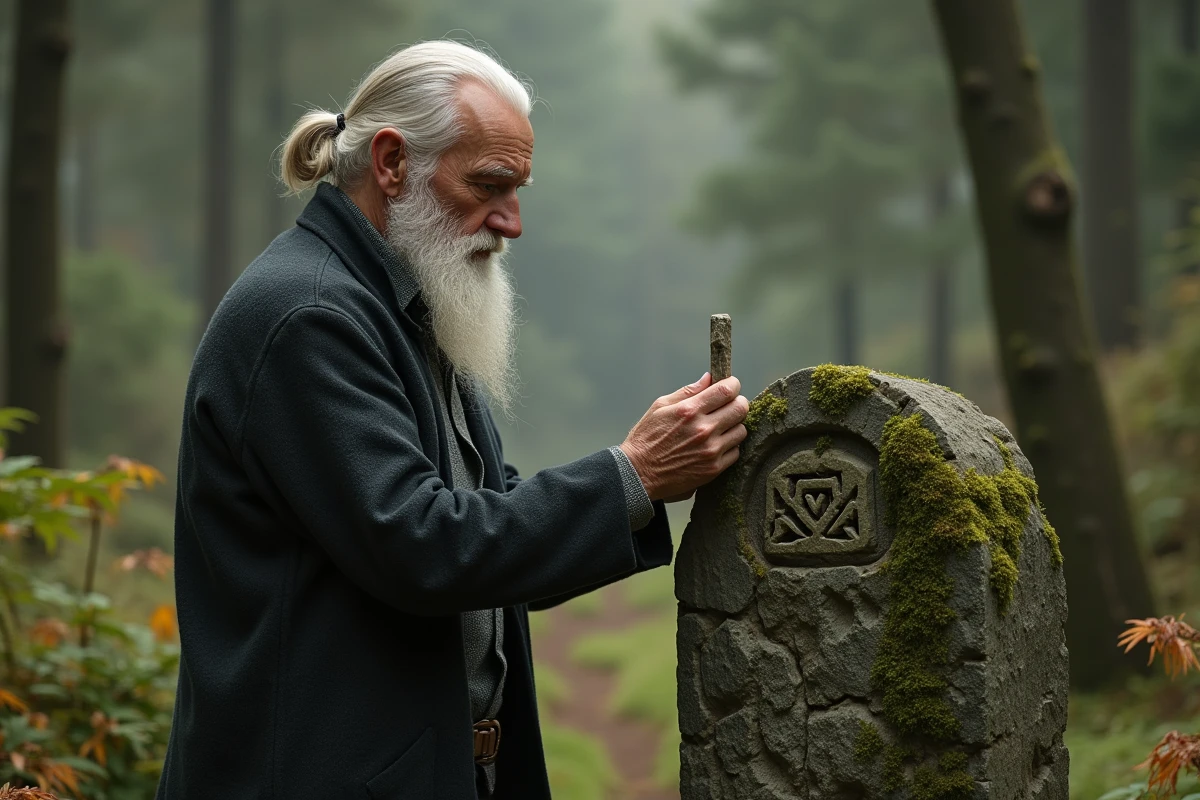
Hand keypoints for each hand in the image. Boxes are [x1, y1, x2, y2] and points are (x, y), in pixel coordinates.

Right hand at [619, 373, 748, 502]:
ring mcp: (711, 450)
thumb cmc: (646, 439)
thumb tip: (709, 378)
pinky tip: (714, 445)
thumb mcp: (660, 407)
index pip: (727, 390)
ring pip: (741, 430)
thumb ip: (688, 391)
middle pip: (741, 408)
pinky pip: (735, 452)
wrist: (638, 473)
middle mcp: (704, 429)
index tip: (730, 386)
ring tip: (719, 428)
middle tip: (728, 406)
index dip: (732, 384)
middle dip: (737, 403)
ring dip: (733, 426)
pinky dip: (728, 447)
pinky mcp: (714, 468)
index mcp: (690, 410)